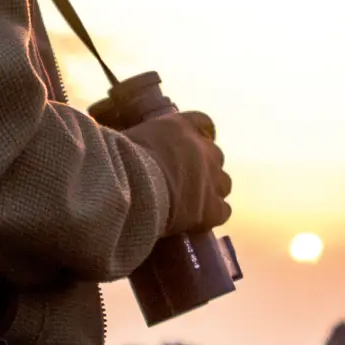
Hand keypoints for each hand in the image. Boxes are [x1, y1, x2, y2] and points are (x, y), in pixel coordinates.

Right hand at [125, 111, 231, 234]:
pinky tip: (197, 222)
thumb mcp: (128, 137)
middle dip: (204, 167)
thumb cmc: (121, 159)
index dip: (200, 134)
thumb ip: (137, 138)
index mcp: (182, 127)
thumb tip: (120, 142)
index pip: (203, 122)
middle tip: (185, 181)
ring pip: (223, 184)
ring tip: (192, 203)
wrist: (133, 188)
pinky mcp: (212, 208)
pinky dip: (213, 215)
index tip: (193, 144)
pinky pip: (223, 211)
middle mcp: (204, 149)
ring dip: (211, 191)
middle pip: (215, 156)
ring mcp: (212, 179)